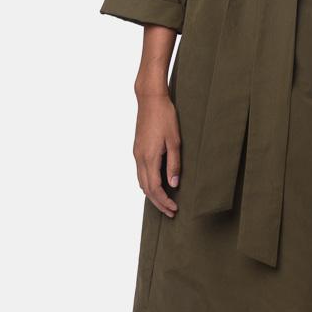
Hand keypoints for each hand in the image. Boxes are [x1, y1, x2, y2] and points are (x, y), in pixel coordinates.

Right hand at [133, 89, 180, 216]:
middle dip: (158, 202)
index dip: (164, 201)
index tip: (174, 209)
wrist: (150, 99)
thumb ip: (174, 164)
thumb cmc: (165, 116)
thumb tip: (174, 185)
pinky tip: (157, 184)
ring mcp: (137, 153)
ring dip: (152, 194)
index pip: (154, 188)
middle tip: (171, 212)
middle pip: (146, 189)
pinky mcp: (137, 149)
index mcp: (149, 158)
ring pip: (141, 181)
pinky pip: (140, 172)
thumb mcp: (174, 141)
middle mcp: (139, 158)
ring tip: (165, 201)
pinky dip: (148, 183)